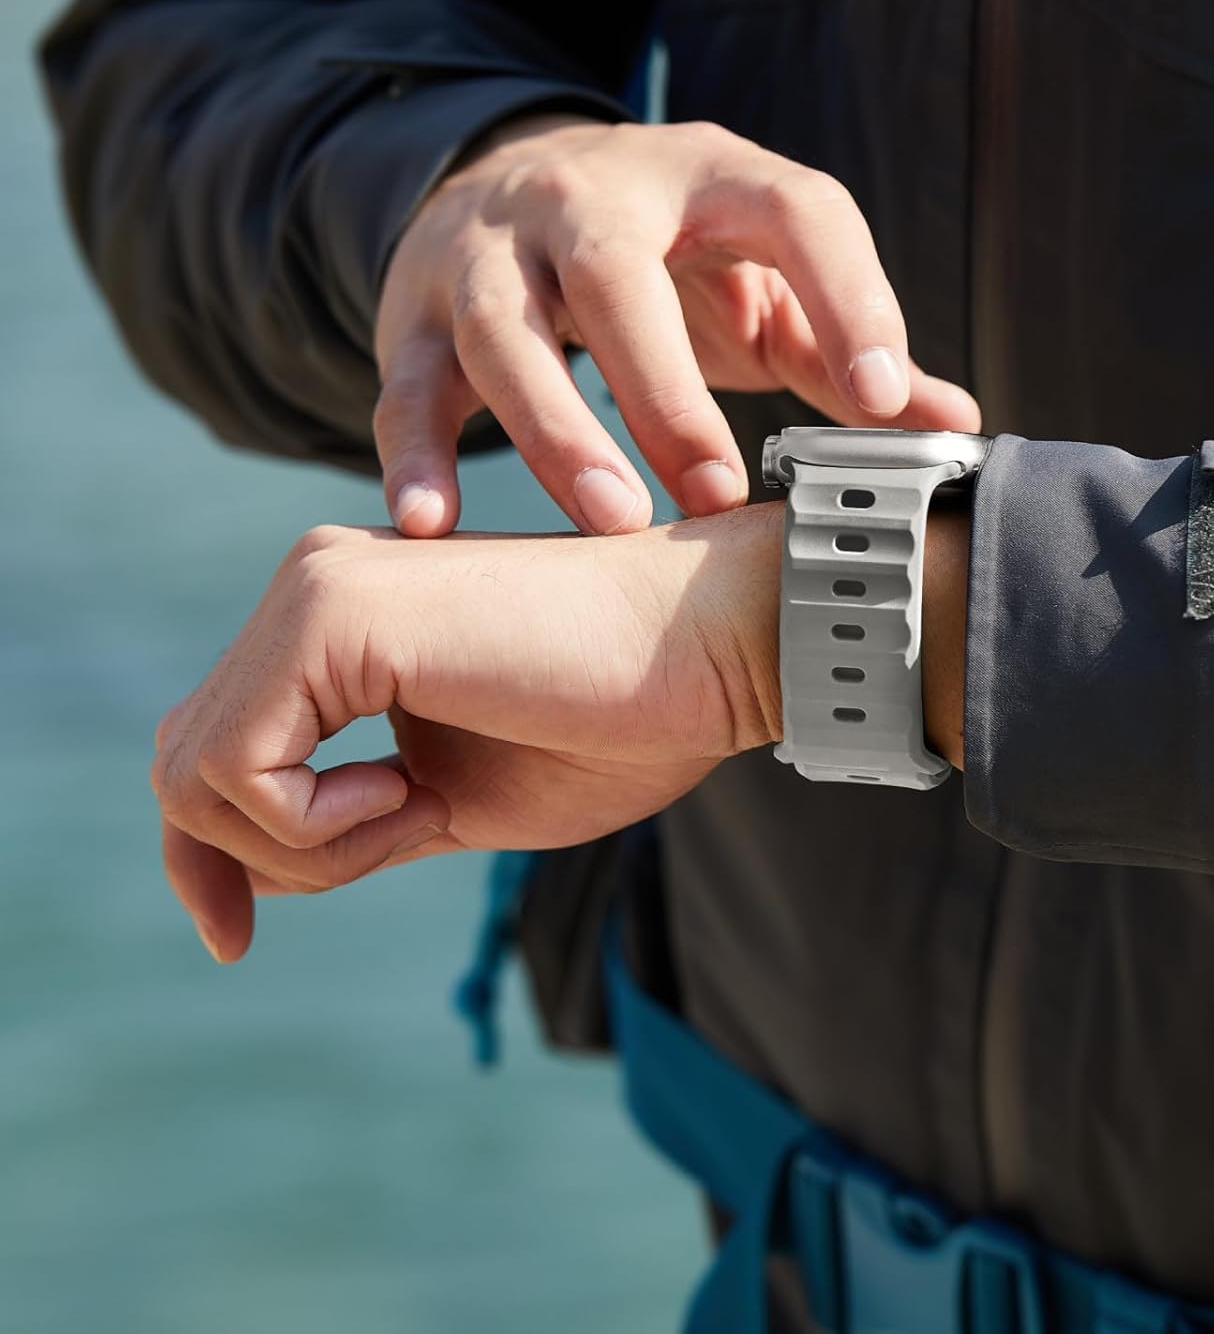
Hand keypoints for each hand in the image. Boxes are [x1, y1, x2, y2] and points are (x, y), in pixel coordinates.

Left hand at [150, 506, 784, 962]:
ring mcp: (318, 591)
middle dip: (253, 861)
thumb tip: (238, 875)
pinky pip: (236, 767)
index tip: (232, 940)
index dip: (203, 858)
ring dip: (303, 844)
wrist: (713, 650)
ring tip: (420, 809)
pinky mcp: (337, 613)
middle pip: (184, 765)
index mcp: (343, 623)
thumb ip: (345, 818)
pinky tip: (411, 795)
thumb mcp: (451, 798)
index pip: (213, 746)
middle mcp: (313, 588)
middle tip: (399, 836)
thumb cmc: (616, 722)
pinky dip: (310, 824)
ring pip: (196, 773)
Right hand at [374, 114, 980, 536]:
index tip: (876, 403)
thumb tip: (952, 427)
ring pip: (505, 328)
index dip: (845, 295)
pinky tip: (429, 526)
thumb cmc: (674, 258)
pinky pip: (403, 380)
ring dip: (555, 427)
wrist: (516, 183)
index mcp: (707, 178)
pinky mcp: (414, 307)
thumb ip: (847, 346)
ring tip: (612, 522)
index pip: (792, 210)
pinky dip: (413, 450)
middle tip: (716, 496)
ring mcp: (490, 248)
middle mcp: (589, 197)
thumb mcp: (764, 282)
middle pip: (616, 274)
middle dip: (666, 386)